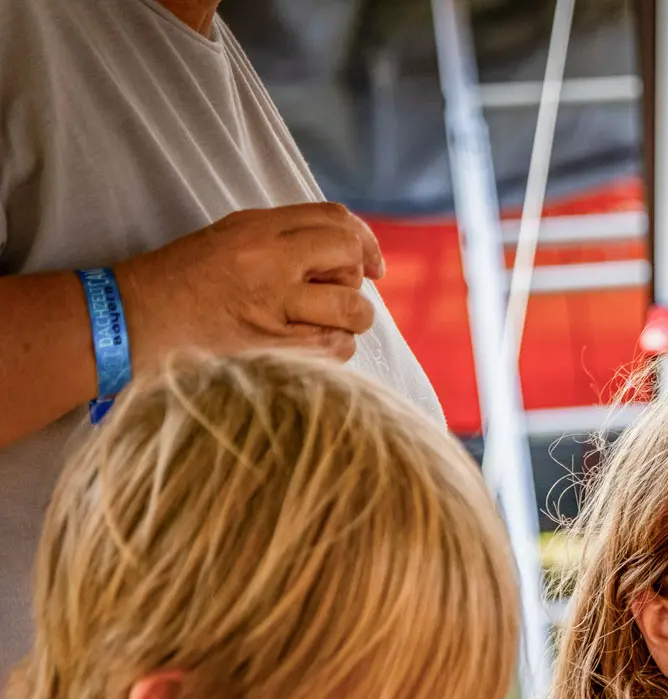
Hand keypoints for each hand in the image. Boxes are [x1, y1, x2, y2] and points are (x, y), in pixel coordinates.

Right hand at [115, 203, 384, 368]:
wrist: (134, 319)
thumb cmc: (182, 281)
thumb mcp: (230, 238)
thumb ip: (284, 237)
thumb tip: (343, 251)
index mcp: (258, 227)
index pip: (335, 219)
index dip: (365, 241)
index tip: (372, 264)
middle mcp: (269, 259)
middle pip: (350, 259)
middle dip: (353, 279)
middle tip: (330, 294)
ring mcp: (273, 303)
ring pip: (353, 309)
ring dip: (348, 319)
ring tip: (319, 322)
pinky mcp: (274, 345)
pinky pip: (335, 347)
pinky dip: (333, 349)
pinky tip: (308, 345)